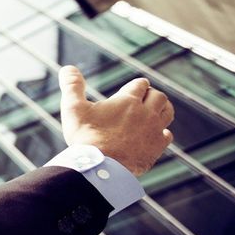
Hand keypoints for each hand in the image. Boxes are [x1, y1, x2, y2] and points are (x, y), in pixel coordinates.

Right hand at [58, 65, 173, 175]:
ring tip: (154, 110)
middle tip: (144, 98)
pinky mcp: (156, 147)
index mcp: (128, 100)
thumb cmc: (85, 136)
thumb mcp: (73, 108)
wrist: (100, 166)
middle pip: (158, 96)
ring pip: (167, 112)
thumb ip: (72, 86)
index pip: (140, 85)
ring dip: (162, 108)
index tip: (133, 87)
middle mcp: (146, 113)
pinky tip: (156, 134)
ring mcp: (154, 130)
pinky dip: (163, 132)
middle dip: (151, 95)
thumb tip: (67, 68)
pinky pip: (167, 135)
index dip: (137, 85)